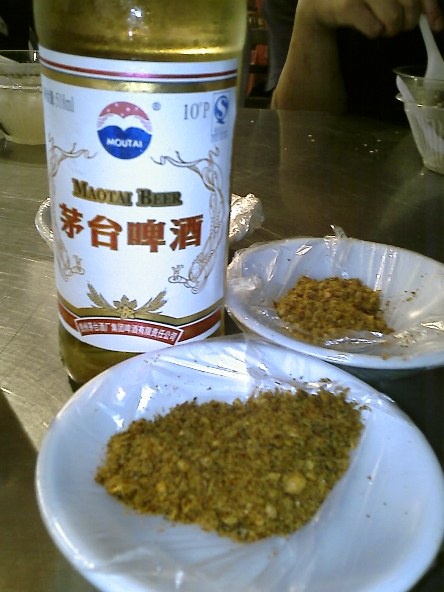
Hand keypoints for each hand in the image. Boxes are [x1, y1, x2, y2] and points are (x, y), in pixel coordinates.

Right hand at [301, 0, 443, 37]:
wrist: (322, 0)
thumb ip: (412, 1)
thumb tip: (437, 23)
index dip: (430, 6)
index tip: (436, 25)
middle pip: (409, 5)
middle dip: (408, 21)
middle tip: (399, 25)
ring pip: (393, 19)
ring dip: (391, 30)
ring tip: (383, 27)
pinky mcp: (348, 6)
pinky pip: (375, 30)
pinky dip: (375, 34)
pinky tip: (367, 27)